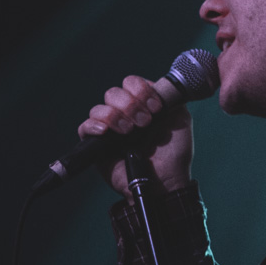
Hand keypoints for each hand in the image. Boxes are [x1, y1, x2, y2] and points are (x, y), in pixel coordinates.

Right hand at [77, 74, 193, 199]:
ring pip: (99, 108)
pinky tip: (107, 131)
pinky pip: (85, 127)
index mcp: (142, 104)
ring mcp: (110, 129)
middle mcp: (124, 113)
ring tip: (130, 132)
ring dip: (116, 116)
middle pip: (113, 92)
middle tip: (145, 123)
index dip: (142, 91)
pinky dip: (94, 125)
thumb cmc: (174, 154)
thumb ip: (171, 98)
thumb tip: (157, 86)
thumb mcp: (180, 119)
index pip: (131, 83)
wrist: (165, 181)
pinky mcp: (96, 145)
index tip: (156, 108)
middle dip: (131, 105)